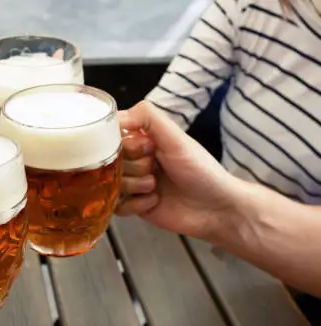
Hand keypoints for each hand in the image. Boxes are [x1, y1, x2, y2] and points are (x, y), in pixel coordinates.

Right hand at [115, 101, 243, 238]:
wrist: (216, 209)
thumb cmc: (201, 171)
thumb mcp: (176, 138)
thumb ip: (147, 117)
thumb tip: (117, 116)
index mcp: (143, 140)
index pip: (112, 136)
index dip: (127, 145)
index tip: (148, 148)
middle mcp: (135, 160)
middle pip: (110, 161)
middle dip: (134, 167)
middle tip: (155, 168)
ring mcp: (132, 183)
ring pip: (111, 183)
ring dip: (137, 185)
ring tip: (156, 186)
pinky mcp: (133, 206)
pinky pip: (117, 205)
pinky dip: (136, 204)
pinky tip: (155, 201)